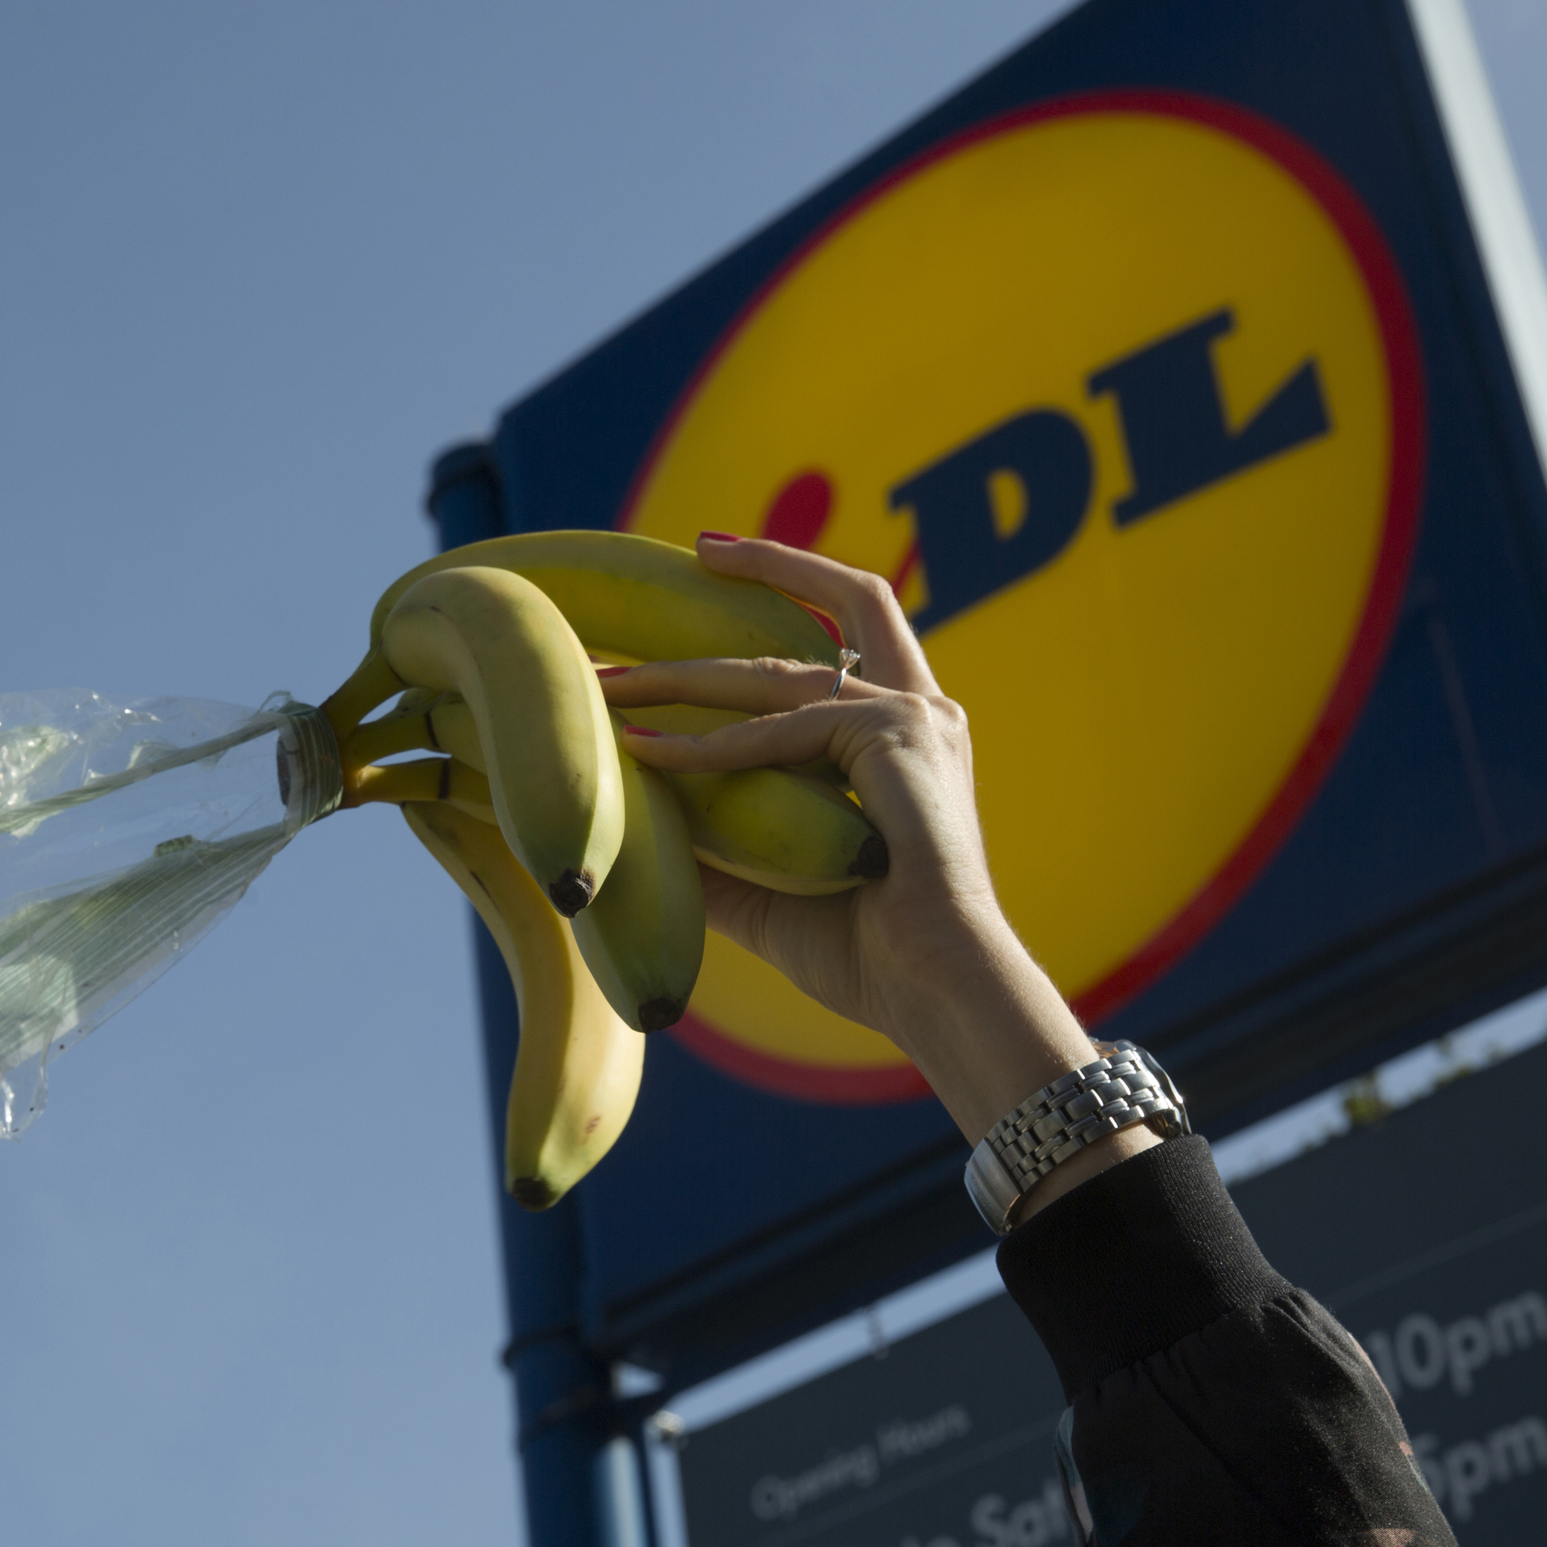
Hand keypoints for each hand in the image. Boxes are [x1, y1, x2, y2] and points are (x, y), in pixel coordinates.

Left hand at [607, 534, 1159, 1209]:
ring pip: (779, 673)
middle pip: (848, 601)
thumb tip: (641, 841)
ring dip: (685, 673)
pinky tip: (645, 751)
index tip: (717, 559)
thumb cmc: (871, 957)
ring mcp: (913, 718)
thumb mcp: (773, 893)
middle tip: (690, 554)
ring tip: (608, 681)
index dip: (793, 584)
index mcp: (909, 738)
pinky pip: (778, 733)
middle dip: (766, 567)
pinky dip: (706, 748)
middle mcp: (922, 711)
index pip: (858, 630)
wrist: (938, 992)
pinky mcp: (896, 737)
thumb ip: (719, 856)